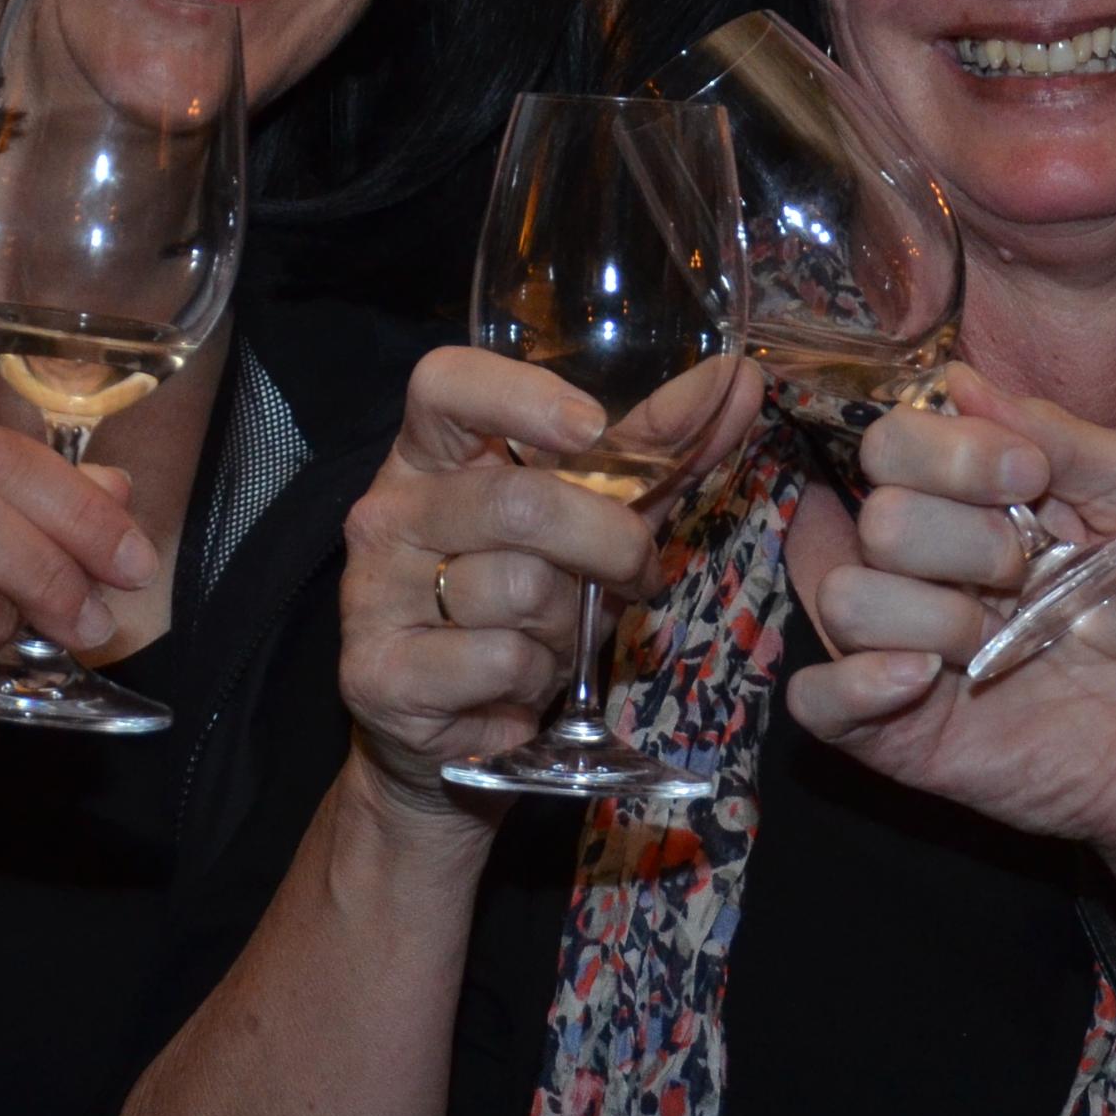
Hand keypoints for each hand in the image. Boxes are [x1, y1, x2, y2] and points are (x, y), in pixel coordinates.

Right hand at [332, 346, 756, 819]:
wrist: (442, 733)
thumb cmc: (520, 604)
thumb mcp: (584, 521)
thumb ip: (654, 454)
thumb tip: (741, 383)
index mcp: (428, 455)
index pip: (444, 383)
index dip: (520, 395)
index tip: (593, 426)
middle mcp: (388, 512)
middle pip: (519, 501)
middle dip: (610, 542)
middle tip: (637, 573)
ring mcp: (373, 593)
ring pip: (520, 589)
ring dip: (569, 625)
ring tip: (552, 640)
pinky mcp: (378, 673)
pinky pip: (502, 660)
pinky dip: (535, 678)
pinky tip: (516, 687)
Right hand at [786, 369, 1115, 1040]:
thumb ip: (1068, 435)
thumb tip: (962, 381)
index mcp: (977, 502)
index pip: (896, 442)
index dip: (951, 452)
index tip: (1029, 477)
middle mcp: (930, 567)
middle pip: (876, 516)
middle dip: (961, 539)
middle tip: (1032, 574)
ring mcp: (907, 649)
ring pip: (842, 596)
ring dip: (930, 615)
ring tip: (1000, 645)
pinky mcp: (898, 733)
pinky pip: (816, 699)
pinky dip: (855, 683)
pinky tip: (928, 679)